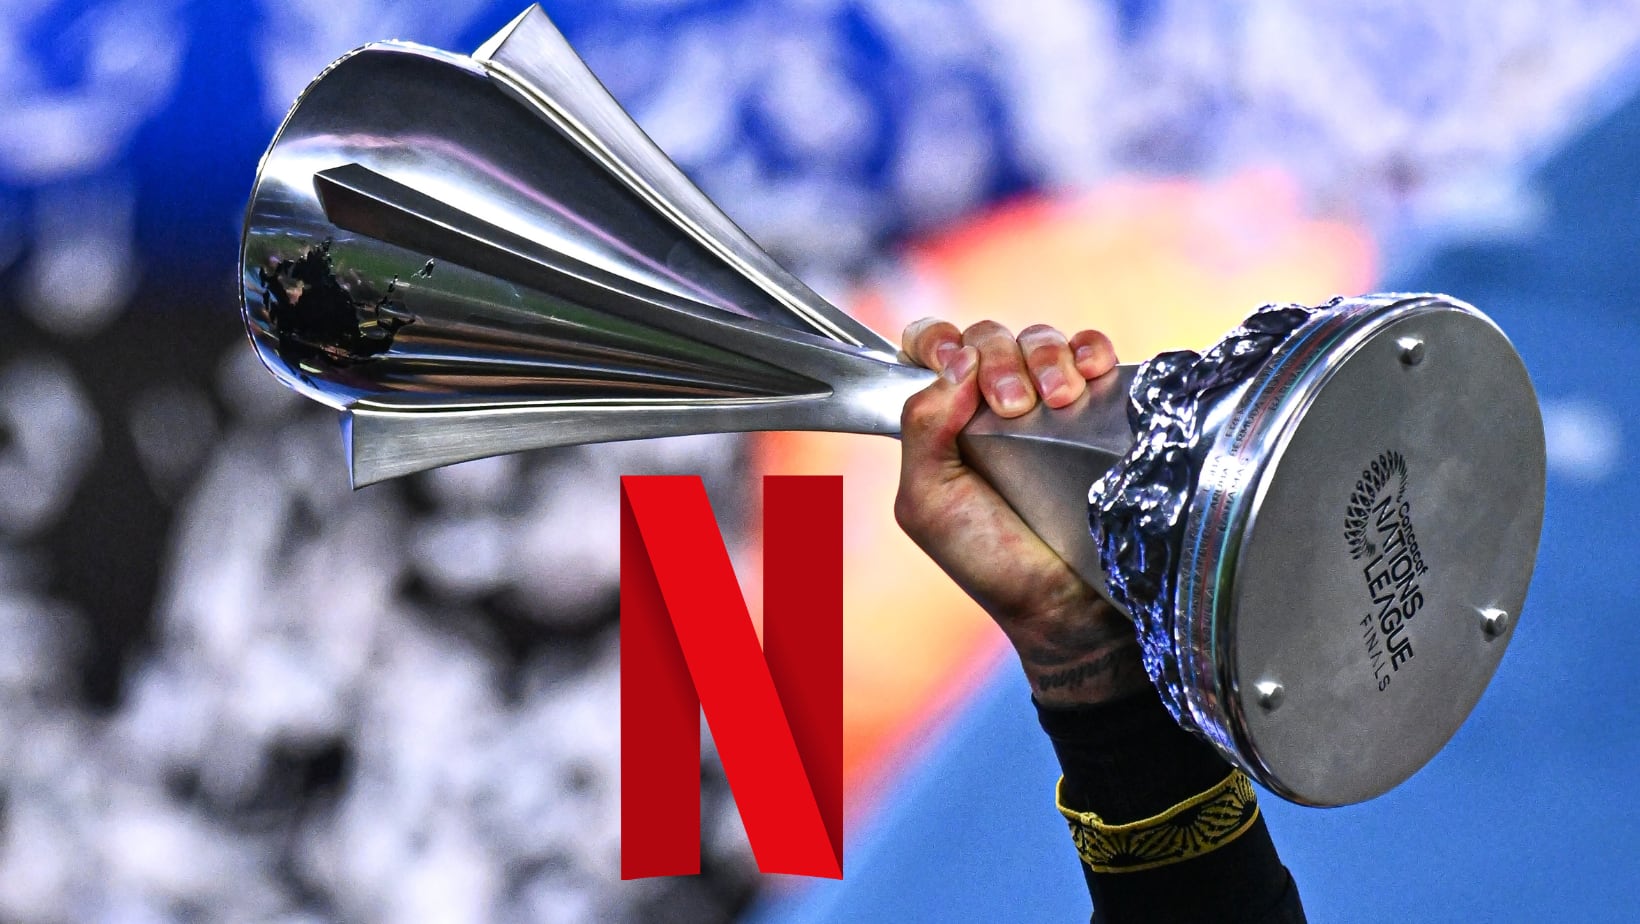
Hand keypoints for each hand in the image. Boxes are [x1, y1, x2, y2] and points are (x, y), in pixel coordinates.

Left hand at [894, 318, 1148, 706]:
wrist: (1067, 604)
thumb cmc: (990, 561)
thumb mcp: (927, 502)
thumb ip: (921, 428)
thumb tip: (957, 361)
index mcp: (941, 420)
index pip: (932, 347)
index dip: (939, 339)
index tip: (954, 361)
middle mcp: (989, 404)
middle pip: (988, 336)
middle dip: (999, 359)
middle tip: (1014, 404)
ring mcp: (1045, 403)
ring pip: (1040, 339)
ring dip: (1047, 357)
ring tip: (1060, 401)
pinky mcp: (1097, 408)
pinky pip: (1092, 351)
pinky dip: (1091, 350)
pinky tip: (1092, 374)